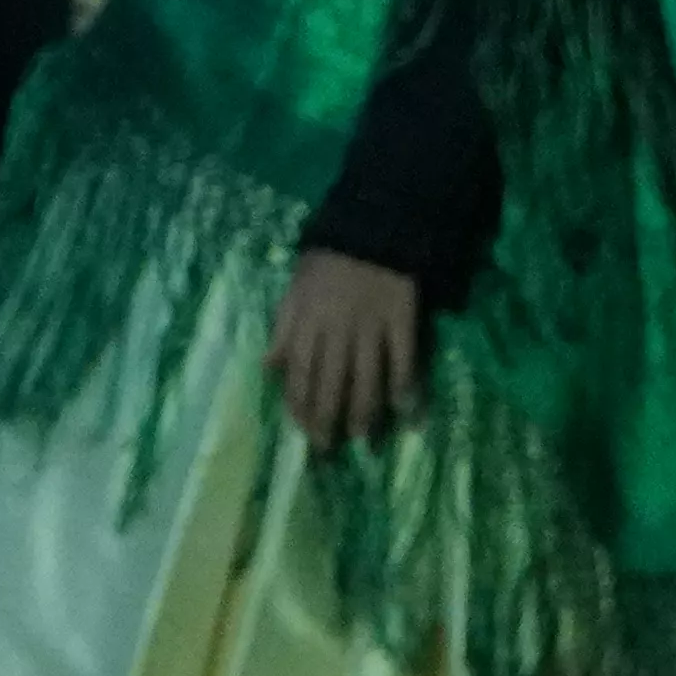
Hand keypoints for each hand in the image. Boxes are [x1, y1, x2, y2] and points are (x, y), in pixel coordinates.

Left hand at [265, 248, 424, 449]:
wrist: (373, 226)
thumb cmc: (328, 261)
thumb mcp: (294, 289)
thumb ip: (283, 329)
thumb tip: (268, 368)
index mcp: (308, 322)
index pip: (300, 373)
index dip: (300, 405)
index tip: (303, 431)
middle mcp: (338, 329)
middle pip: (332, 382)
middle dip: (328, 419)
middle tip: (328, 449)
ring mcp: (372, 326)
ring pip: (367, 378)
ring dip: (365, 412)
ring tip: (365, 440)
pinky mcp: (403, 319)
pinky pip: (405, 359)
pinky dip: (407, 387)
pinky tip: (407, 412)